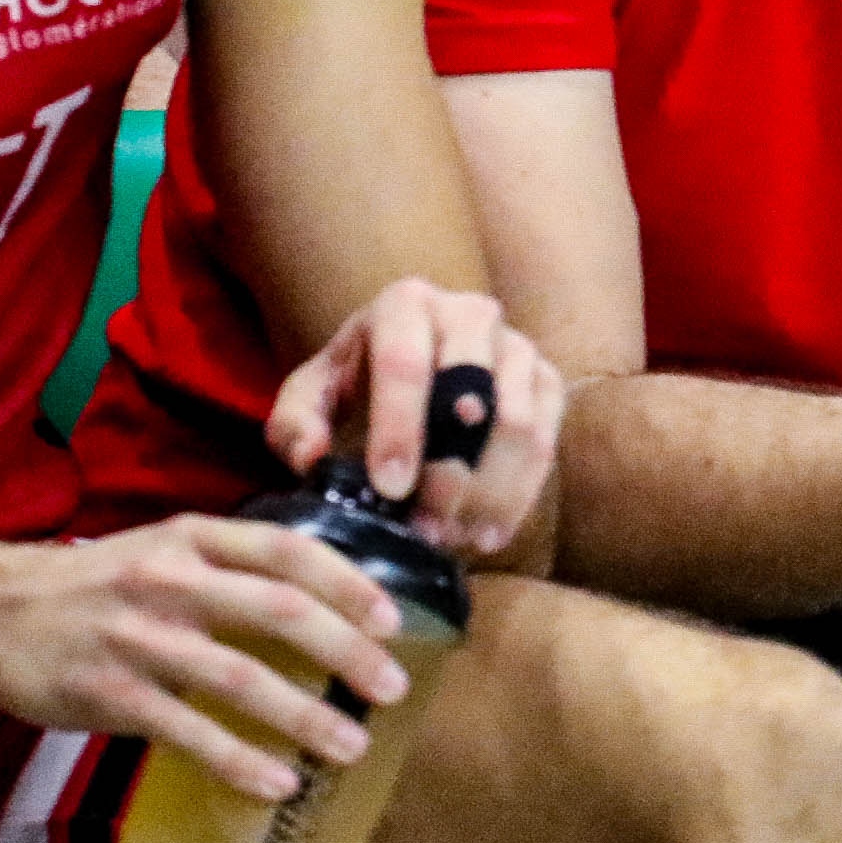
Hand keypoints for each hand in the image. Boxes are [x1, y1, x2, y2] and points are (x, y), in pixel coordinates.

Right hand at [0, 520, 418, 805]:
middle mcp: (169, 580)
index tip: (395, 620)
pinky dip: (238, 760)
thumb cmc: (98, 584)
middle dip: (348, 652)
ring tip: (351, 746)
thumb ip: (235, 569)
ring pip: (241, 678)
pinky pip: (187, 732)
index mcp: (193, 539)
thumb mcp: (166, 551)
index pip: (289, 550)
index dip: (349, 583)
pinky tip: (278, 783)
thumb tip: (329, 606)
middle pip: (281, 612)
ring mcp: (137, 637)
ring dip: (305, 716)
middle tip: (396, 689)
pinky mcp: (107, 693)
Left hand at [259, 281, 567, 559]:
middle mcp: (470, 313)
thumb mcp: (308, 397)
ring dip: (488, 492)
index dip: (399, 430)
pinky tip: (488, 535)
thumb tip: (311, 457)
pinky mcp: (547, 381)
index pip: (406, 363)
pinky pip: (547, 443)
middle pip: (472, 395)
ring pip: (518, 424)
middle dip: (449, 471)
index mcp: (405, 305)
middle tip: (424, 527)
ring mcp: (517, 346)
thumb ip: (294, 424)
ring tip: (453, 538)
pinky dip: (520, 496)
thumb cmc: (353, 385)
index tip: (390, 488)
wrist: (411, 368)